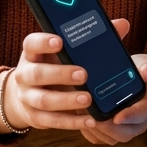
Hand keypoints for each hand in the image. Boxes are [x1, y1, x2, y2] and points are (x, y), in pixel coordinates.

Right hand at [0, 21, 129, 134]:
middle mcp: (25, 74)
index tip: (60, 41)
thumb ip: (92, 39)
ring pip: (43, 100)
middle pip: (37, 73)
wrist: (29, 94)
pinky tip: (90, 120)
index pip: (31, 43)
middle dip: (60, 74)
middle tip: (84, 74)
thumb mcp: (66, 51)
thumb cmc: (55, 65)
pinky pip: (51, 121)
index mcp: (32, 53)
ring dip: (66, 100)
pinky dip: (71, 122)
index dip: (43, 42)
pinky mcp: (33, 117)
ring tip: (88, 99)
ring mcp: (27, 97)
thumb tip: (122, 25)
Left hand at [78, 54, 146, 145]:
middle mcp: (138, 123)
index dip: (129, 117)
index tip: (117, 117)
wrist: (133, 80)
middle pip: (124, 134)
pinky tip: (80, 118)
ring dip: (95, 130)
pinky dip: (89, 132)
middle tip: (93, 118)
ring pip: (110, 138)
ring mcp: (124, 129)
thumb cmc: (139, 72)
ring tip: (82, 115)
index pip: (140, 115)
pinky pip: (100, 139)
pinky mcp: (111, 133)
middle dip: (107, 128)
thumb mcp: (146, 65)